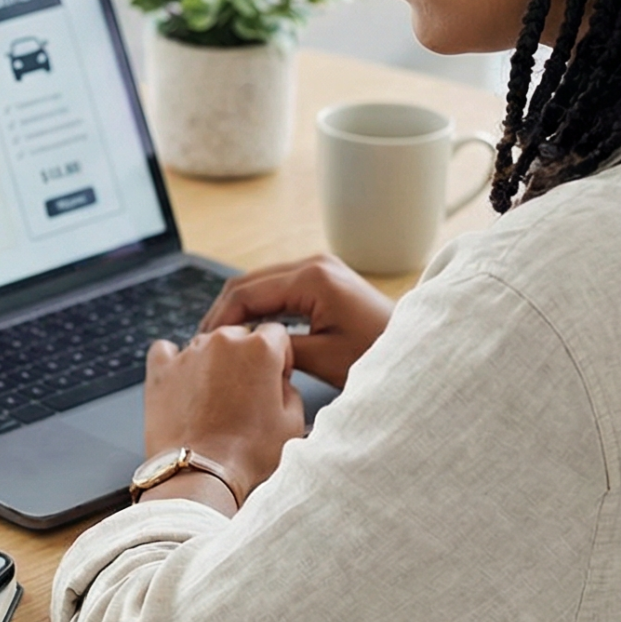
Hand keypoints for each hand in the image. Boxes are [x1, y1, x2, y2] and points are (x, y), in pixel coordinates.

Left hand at [141, 325, 304, 505]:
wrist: (201, 475)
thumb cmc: (247, 454)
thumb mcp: (292, 422)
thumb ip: (290, 389)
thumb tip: (278, 382)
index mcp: (260, 348)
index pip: (275, 334)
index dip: (278, 357)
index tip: (274, 378)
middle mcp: (223, 341)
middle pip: (239, 336)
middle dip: (245, 359)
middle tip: (245, 395)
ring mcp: (188, 353)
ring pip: (206, 344)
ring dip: (212, 363)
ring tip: (214, 400)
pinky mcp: (160, 369)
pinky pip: (166, 350)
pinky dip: (174, 361)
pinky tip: (182, 381)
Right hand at [196, 254, 393, 387]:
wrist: (417, 350)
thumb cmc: (377, 355)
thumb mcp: (323, 358)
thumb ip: (277, 348)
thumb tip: (244, 347)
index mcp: (312, 278)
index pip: (246, 293)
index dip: (220, 319)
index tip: (203, 345)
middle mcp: (314, 263)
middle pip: (249, 282)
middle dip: (224, 312)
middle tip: (204, 343)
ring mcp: (320, 268)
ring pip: (262, 284)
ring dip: (240, 309)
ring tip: (222, 340)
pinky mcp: (325, 279)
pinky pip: (280, 288)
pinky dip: (260, 307)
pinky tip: (249, 330)